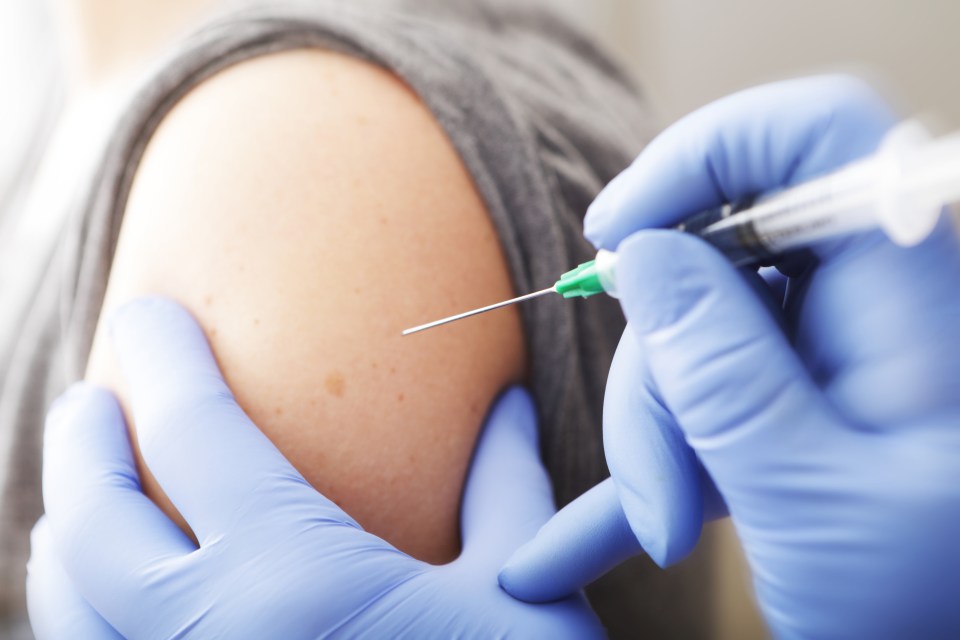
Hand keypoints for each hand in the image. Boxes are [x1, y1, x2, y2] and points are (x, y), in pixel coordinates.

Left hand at [28, 297, 601, 638]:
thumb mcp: (520, 594)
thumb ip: (505, 486)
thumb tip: (503, 403)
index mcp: (301, 583)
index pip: (199, 435)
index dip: (167, 359)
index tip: (151, 316)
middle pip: (94, 522)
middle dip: (81, 443)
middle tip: (91, 400)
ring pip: (67, 609)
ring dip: (63, 531)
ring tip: (83, 494)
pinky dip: (82, 616)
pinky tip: (115, 598)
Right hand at [500, 75, 959, 636]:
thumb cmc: (924, 618)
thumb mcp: (808, 500)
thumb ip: (723, 372)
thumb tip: (644, 254)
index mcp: (910, 308)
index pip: (818, 139)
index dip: (710, 152)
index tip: (618, 229)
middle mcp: (866, 313)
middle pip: (722, 258)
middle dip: (659, 365)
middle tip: (655, 484)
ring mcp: (821, 362)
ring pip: (692, 335)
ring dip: (651, 431)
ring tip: (660, 526)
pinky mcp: (785, 409)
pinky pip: (695, 402)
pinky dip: (646, 460)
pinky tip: (575, 537)